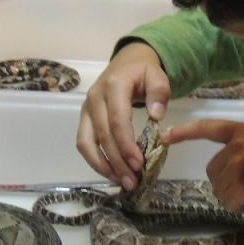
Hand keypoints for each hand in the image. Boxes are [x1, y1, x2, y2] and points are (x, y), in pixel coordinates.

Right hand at [76, 42, 170, 189]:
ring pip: (86, 142)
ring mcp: (86, 109)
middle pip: (102, 135)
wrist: (126, 63)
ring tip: (121, 181)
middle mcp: (95, 98)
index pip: (117, 120)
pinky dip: (95, 160)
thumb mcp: (157, 75)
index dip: (126, 144)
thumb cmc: (143, 72)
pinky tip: (112, 172)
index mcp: (113, 86)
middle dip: (117, 161)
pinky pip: (83, 143)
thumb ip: (159, 92)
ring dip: (102, 165)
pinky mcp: (84, 119)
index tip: (139, 164)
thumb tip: (156, 115)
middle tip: (133, 181)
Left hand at [163, 120, 243, 211]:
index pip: (208, 128)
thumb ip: (243, 151)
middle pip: (213, 170)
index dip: (186, 132)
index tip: (166, 135)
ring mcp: (238, 164)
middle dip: (228, 181)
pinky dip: (241, 206)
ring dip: (235, 195)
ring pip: (220, 189)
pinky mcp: (241, 184)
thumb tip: (227, 175)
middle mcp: (237, 145)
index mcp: (243, 131)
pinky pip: (230, 202)